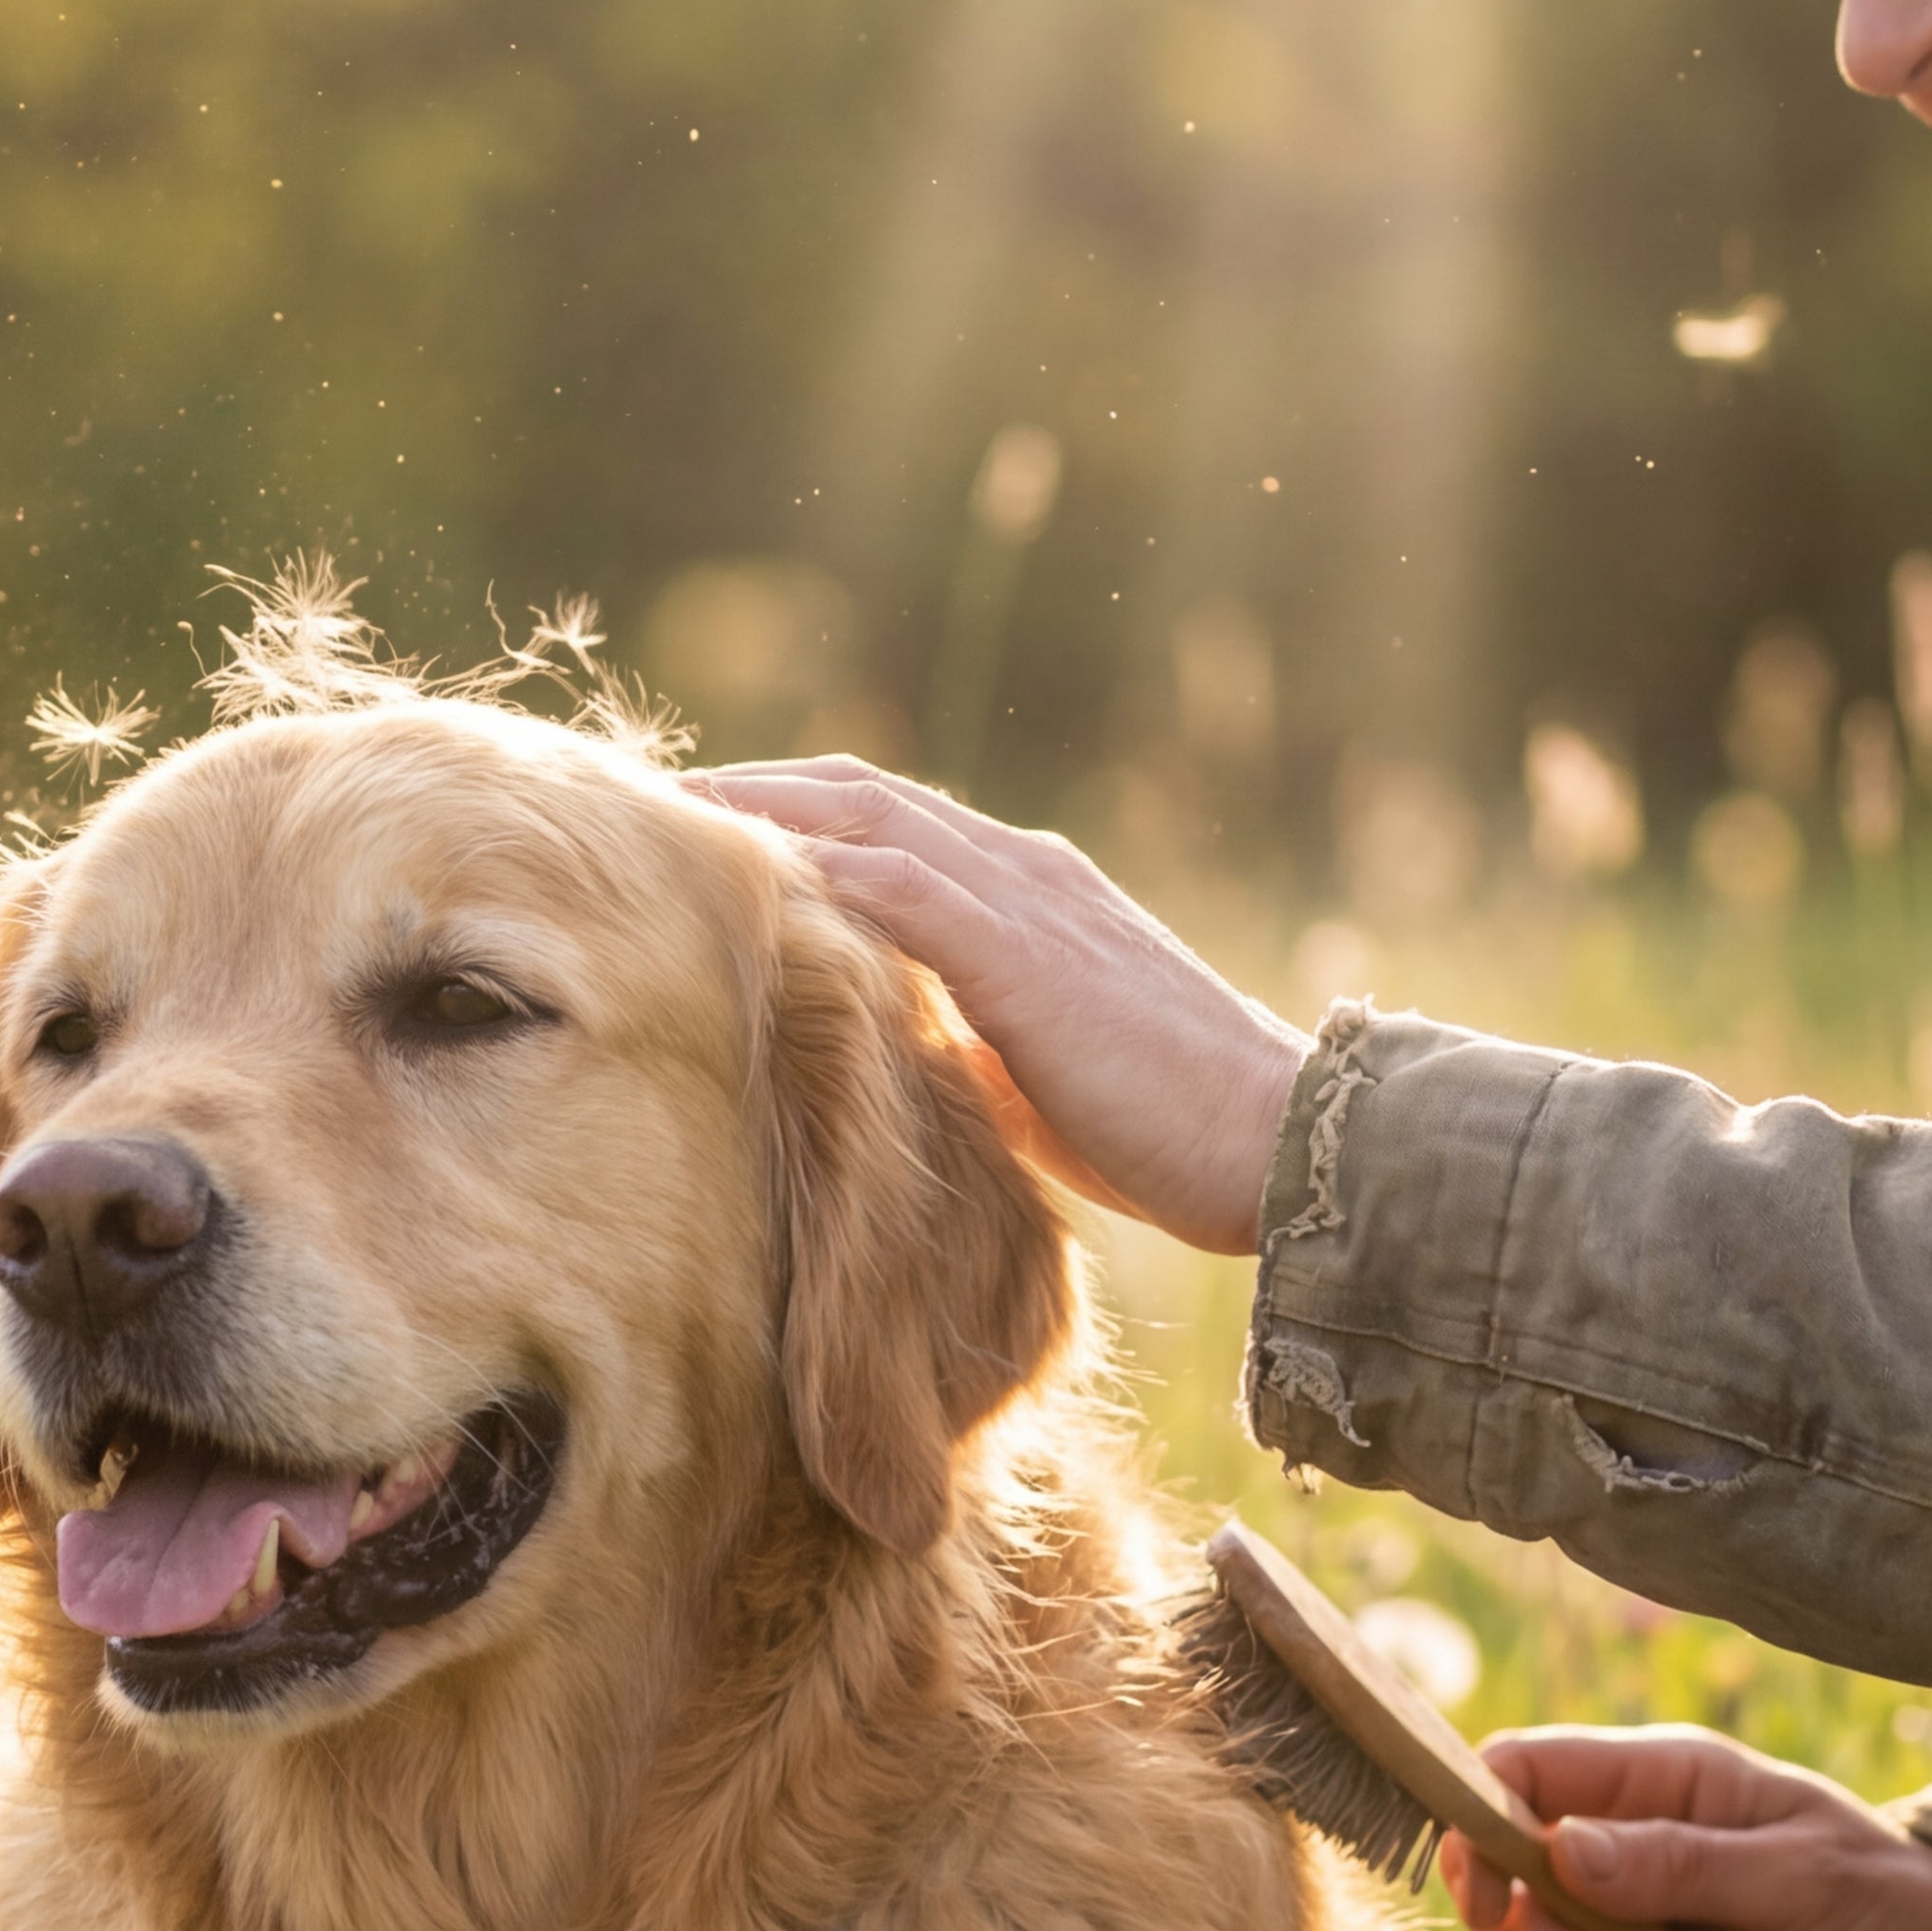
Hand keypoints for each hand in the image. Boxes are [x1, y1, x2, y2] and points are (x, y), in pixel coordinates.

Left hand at [687, 756, 1310, 1253]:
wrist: (1275, 1138)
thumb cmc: (1164, 1126)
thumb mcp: (1036, 1069)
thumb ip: (964, 1037)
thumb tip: (885, 1058)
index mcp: (1029, 892)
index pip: (891, 824)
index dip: (796, 815)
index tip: (707, 833)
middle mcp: (1024, 871)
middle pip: (861, 796)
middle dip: (757, 792)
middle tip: (656, 804)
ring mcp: (1028, 902)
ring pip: (873, 821)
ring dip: (767, 813)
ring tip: (671, 823)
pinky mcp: (1027, 955)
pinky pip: (908, 887)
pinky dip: (828, 869)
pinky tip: (754, 871)